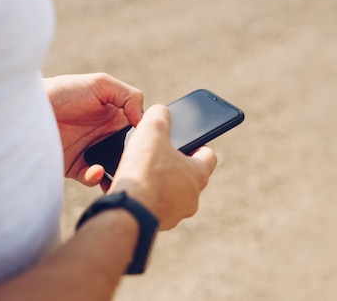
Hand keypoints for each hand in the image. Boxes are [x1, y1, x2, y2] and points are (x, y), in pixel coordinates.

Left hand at [43, 73, 142, 186]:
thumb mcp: (100, 84)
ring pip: (113, 169)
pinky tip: (96, 171)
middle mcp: (105, 135)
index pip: (138, 130)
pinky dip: (96, 178)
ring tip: (119, 173)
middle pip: (128, 152)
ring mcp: (91, 151)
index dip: (145, 137)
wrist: (26, 110)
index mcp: (115, 116)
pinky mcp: (75, 167)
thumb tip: (144, 120)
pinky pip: (92, 178)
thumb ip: (129, 96)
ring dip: (118, 173)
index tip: (150, 143)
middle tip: (137, 164)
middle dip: (133, 160)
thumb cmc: (63, 91)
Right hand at [109, 105, 216, 229]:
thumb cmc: (144, 171)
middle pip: (189, 176)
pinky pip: (156, 207)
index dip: (198, 145)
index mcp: (198, 174)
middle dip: (175, 165)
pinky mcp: (159, 224)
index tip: (189, 141)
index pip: (209, 156)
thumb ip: (159, 116)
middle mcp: (192, 197)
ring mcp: (176, 214)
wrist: (127, 212)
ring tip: (142, 173)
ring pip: (172, 194)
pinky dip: (148, 199)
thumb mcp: (151, 131)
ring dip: (161, 184)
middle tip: (159, 156)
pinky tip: (133, 190)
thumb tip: (161, 112)